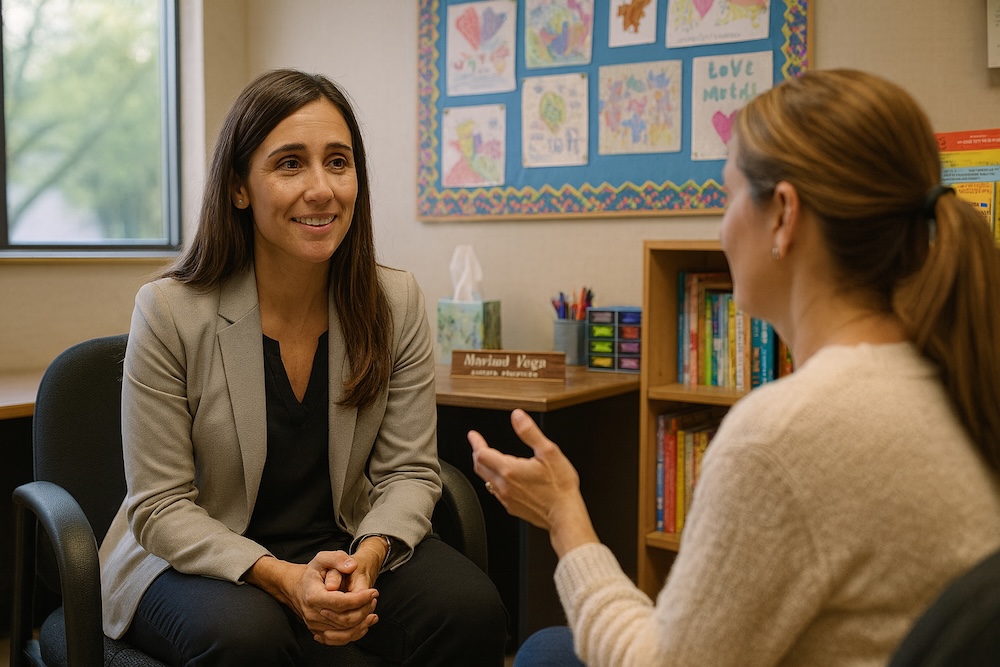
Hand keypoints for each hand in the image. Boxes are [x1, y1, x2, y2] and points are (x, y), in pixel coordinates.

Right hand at [245, 551, 377, 645]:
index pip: (341, 603)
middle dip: (364, 610)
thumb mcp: (322, 558)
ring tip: (372, 611)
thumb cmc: (312, 573)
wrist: (297, 588)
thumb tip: (351, 566)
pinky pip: (339, 640)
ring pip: (344, 633)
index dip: (360, 599)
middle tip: (373, 599)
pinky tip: (364, 623)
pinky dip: (355, 634)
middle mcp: (313, 614)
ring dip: (362, 623)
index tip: (373, 592)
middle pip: (344, 620)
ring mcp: (315, 626)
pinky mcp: (319, 633)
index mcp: (313, 596)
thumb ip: (337, 558)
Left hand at [468, 408, 599, 556]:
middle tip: (478, 445)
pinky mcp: (512, 507)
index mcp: (510, 470)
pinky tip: (504, 478)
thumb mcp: (549, 452)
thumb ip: (530, 432)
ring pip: (487, 480)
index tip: (473, 435)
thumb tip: (517, 416)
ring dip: (485, 467)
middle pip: (480, 467)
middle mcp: (504, 485)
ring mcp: (506, 498)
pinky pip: (496, 492)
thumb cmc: (560, 487)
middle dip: (477, 453)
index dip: (476, 442)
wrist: (565, 516)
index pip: (482, 454)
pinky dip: (495, 481)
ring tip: (489, 459)